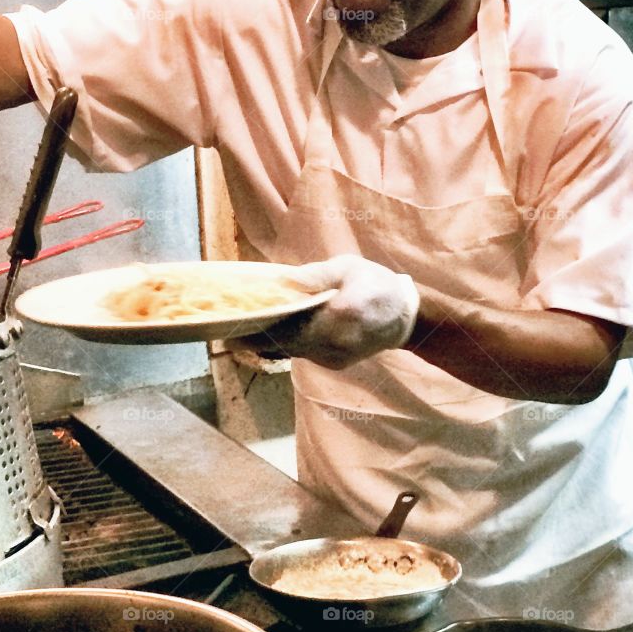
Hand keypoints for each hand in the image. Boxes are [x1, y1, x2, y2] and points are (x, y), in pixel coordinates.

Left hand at [230, 254, 418, 369]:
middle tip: (227, 330)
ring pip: (292, 350)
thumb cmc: (377, 284)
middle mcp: (336, 341)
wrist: (405, 319)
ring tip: (239, 333)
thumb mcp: (349, 268)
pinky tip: (270, 334)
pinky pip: (303, 353)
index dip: (264, 323)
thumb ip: (316, 275)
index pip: (294, 321)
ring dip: (268, 342)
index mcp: (342, 313)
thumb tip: (284, 279)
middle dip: (257, 336)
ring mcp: (335, 357)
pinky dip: (286, 344)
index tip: (237, 322)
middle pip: (287, 341)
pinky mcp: (334, 364)